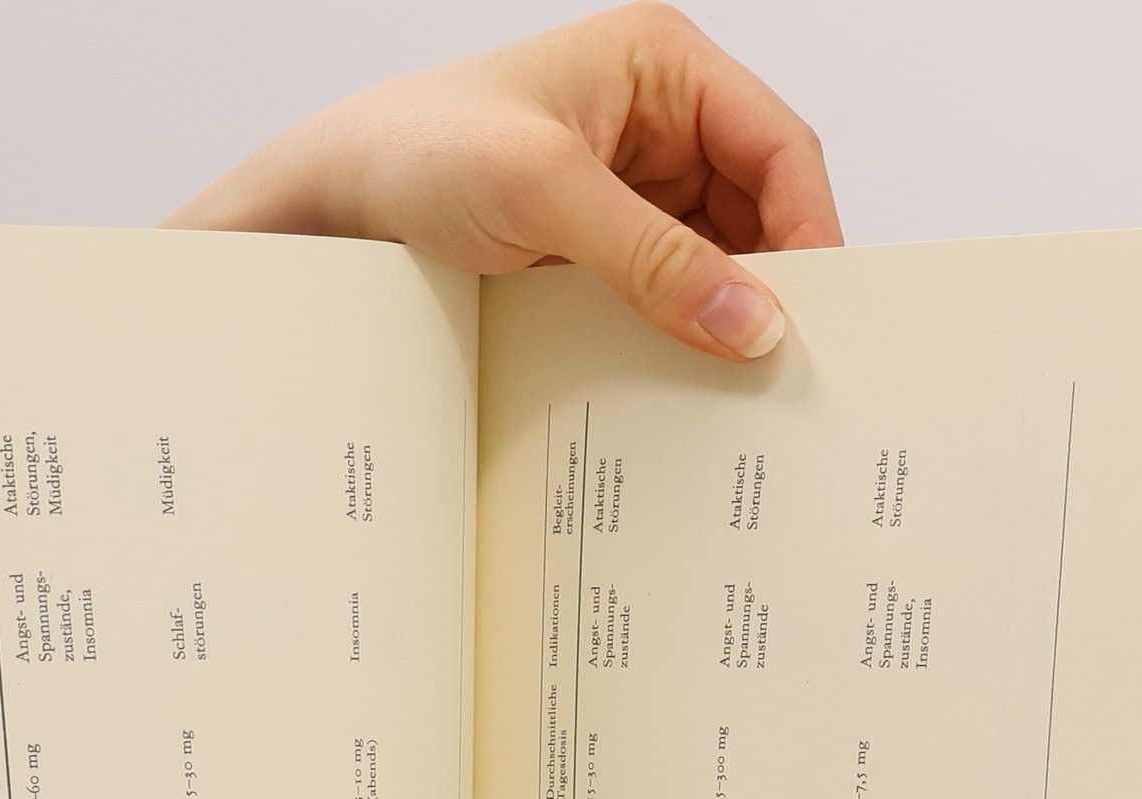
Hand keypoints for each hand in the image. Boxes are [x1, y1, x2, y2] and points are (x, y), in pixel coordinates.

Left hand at [165, 2, 840, 361]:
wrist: (326, 211)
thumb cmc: (416, 153)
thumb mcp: (544, 196)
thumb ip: (655, 260)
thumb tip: (753, 323)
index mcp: (661, 67)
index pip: (778, 148)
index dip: (809, 231)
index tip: (816, 316)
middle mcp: (656, 123)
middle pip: (758, 212)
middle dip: (771, 286)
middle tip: (783, 370)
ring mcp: (628, 191)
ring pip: (715, 264)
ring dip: (721, 321)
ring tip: (733, 389)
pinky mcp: (597, 251)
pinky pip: (664, 297)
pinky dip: (676, 338)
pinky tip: (678, 382)